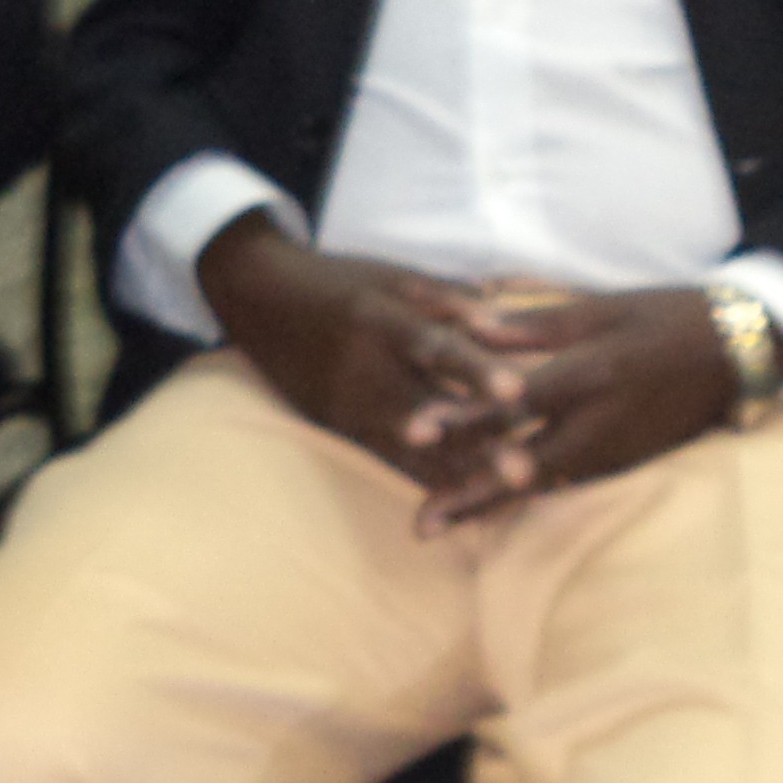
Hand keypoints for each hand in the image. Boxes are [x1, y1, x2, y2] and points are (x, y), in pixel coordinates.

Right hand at [195, 215, 527, 503]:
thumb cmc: (337, 282)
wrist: (258, 298)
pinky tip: (463, 506)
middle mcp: (362, 369)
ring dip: (459, 473)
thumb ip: (445, 297)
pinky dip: (424, 481)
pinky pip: (388, 461)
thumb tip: (503, 320)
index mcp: (378, 319)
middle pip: (428, 411)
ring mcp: (348, 405)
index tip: (515, 392)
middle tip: (524, 471)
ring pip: (411, 448)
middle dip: (477, 444)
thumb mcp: (388, 275)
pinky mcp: (340, 428)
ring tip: (502, 496)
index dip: (474, 370)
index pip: (433, 347)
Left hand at [413, 287, 755, 532]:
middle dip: (470, 494)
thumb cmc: (667, 317)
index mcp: (591, 374)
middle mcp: (599, 424)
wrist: (741, 352)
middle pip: (523, 465)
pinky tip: (493, 512)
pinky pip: (569, 487)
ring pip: (543, 486)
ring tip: (443, 527)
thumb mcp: (605, 307)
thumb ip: (538, 322)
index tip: (413, 434)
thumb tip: (472, 324)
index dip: (464, 418)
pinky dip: (530, 500)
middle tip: (421, 525)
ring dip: (492, 507)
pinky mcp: (626, 464)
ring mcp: (614, 451)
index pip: (514, 402)